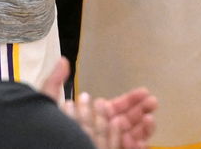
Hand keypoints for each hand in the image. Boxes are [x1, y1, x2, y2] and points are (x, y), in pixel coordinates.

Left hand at [40, 57, 157, 148]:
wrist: (48, 144)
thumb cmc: (47, 129)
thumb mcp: (48, 105)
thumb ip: (55, 84)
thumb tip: (63, 60)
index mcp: (89, 121)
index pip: (114, 109)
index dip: (130, 100)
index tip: (144, 92)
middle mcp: (99, 134)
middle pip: (126, 122)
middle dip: (140, 111)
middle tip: (153, 101)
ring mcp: (103, 145)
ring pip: (128, 137)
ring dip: (142, 128)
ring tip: (149, 117)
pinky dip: (136, 146)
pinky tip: (143, 140)